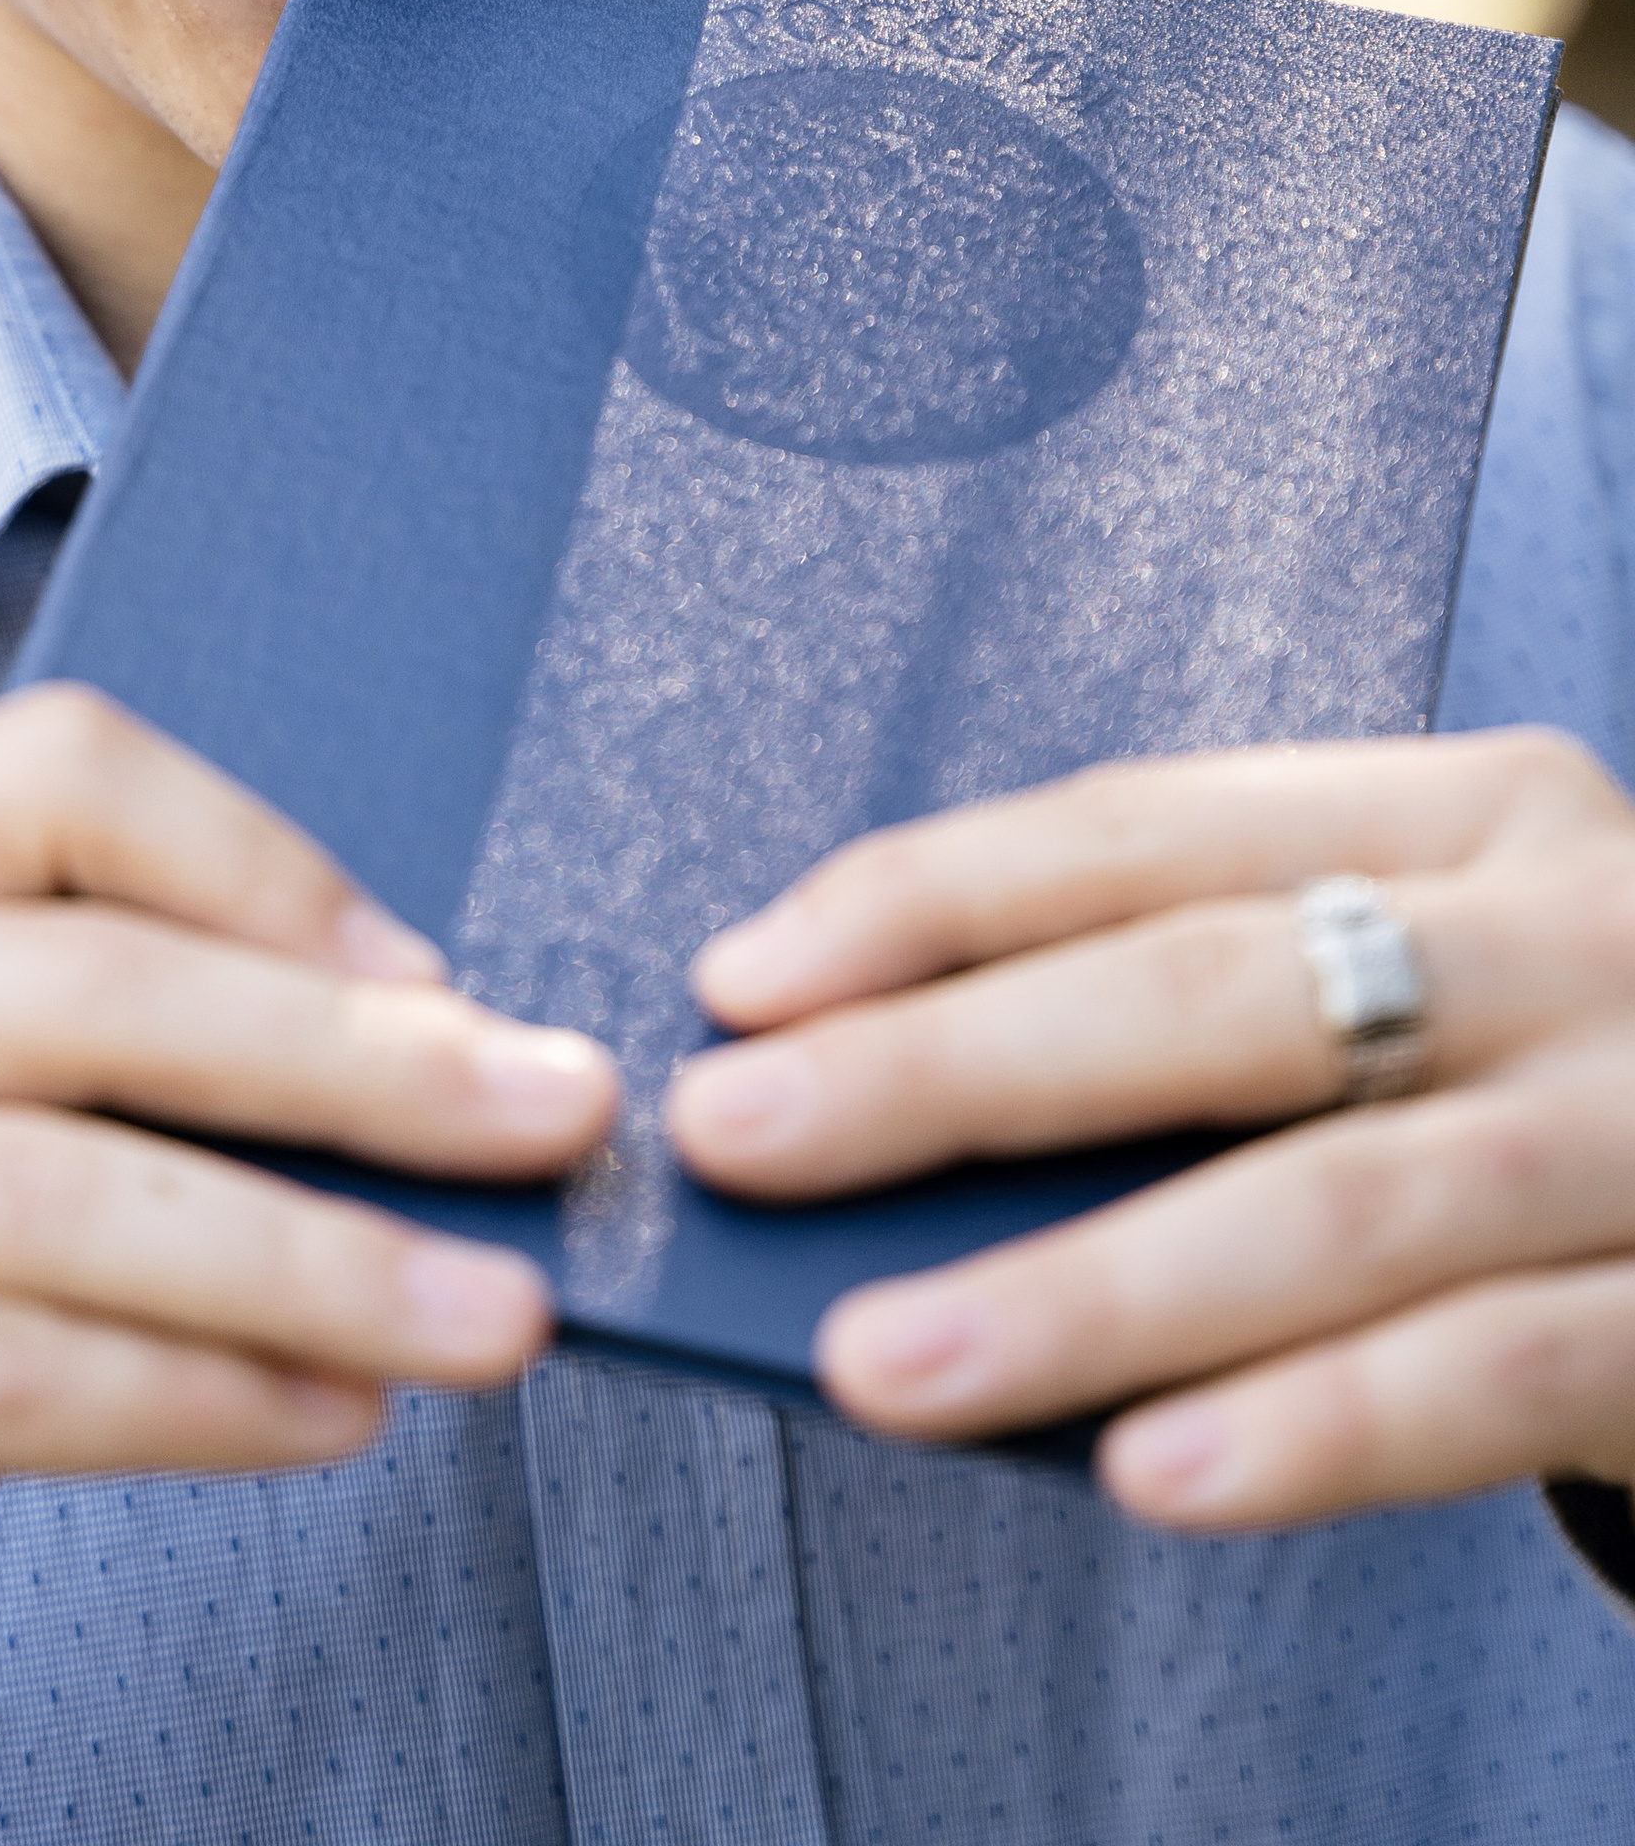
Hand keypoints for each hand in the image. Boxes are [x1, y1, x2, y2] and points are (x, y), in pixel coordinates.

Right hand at [0, 685, 614, 1845]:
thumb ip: (71, 1117)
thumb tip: (399, 1079)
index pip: (36, 779)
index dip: (259, 862)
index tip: (437, 977)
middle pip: (75, 979)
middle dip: (352, 1055)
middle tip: (548, 1117)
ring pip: (53, 1183)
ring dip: (316, 1254)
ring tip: (495, 1317)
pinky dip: (191, 1392)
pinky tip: (326, 1418)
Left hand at [665, 726, 1634, 1532]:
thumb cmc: (1556, 1108)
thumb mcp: (1428, 997)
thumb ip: (1212, 1034)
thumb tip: (884, 1117)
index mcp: (1465, 816)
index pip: (1144, 831)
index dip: (930, 902)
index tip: (739, 982)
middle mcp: (1568, 933)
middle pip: (1209, 992)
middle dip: (947, 1067)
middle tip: (740, 1136)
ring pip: (1333, 1201)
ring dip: (1083, 1292)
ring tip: (885, 1361)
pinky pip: (1488, 1375)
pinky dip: (1309, 1428)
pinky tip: (1148, 1475)